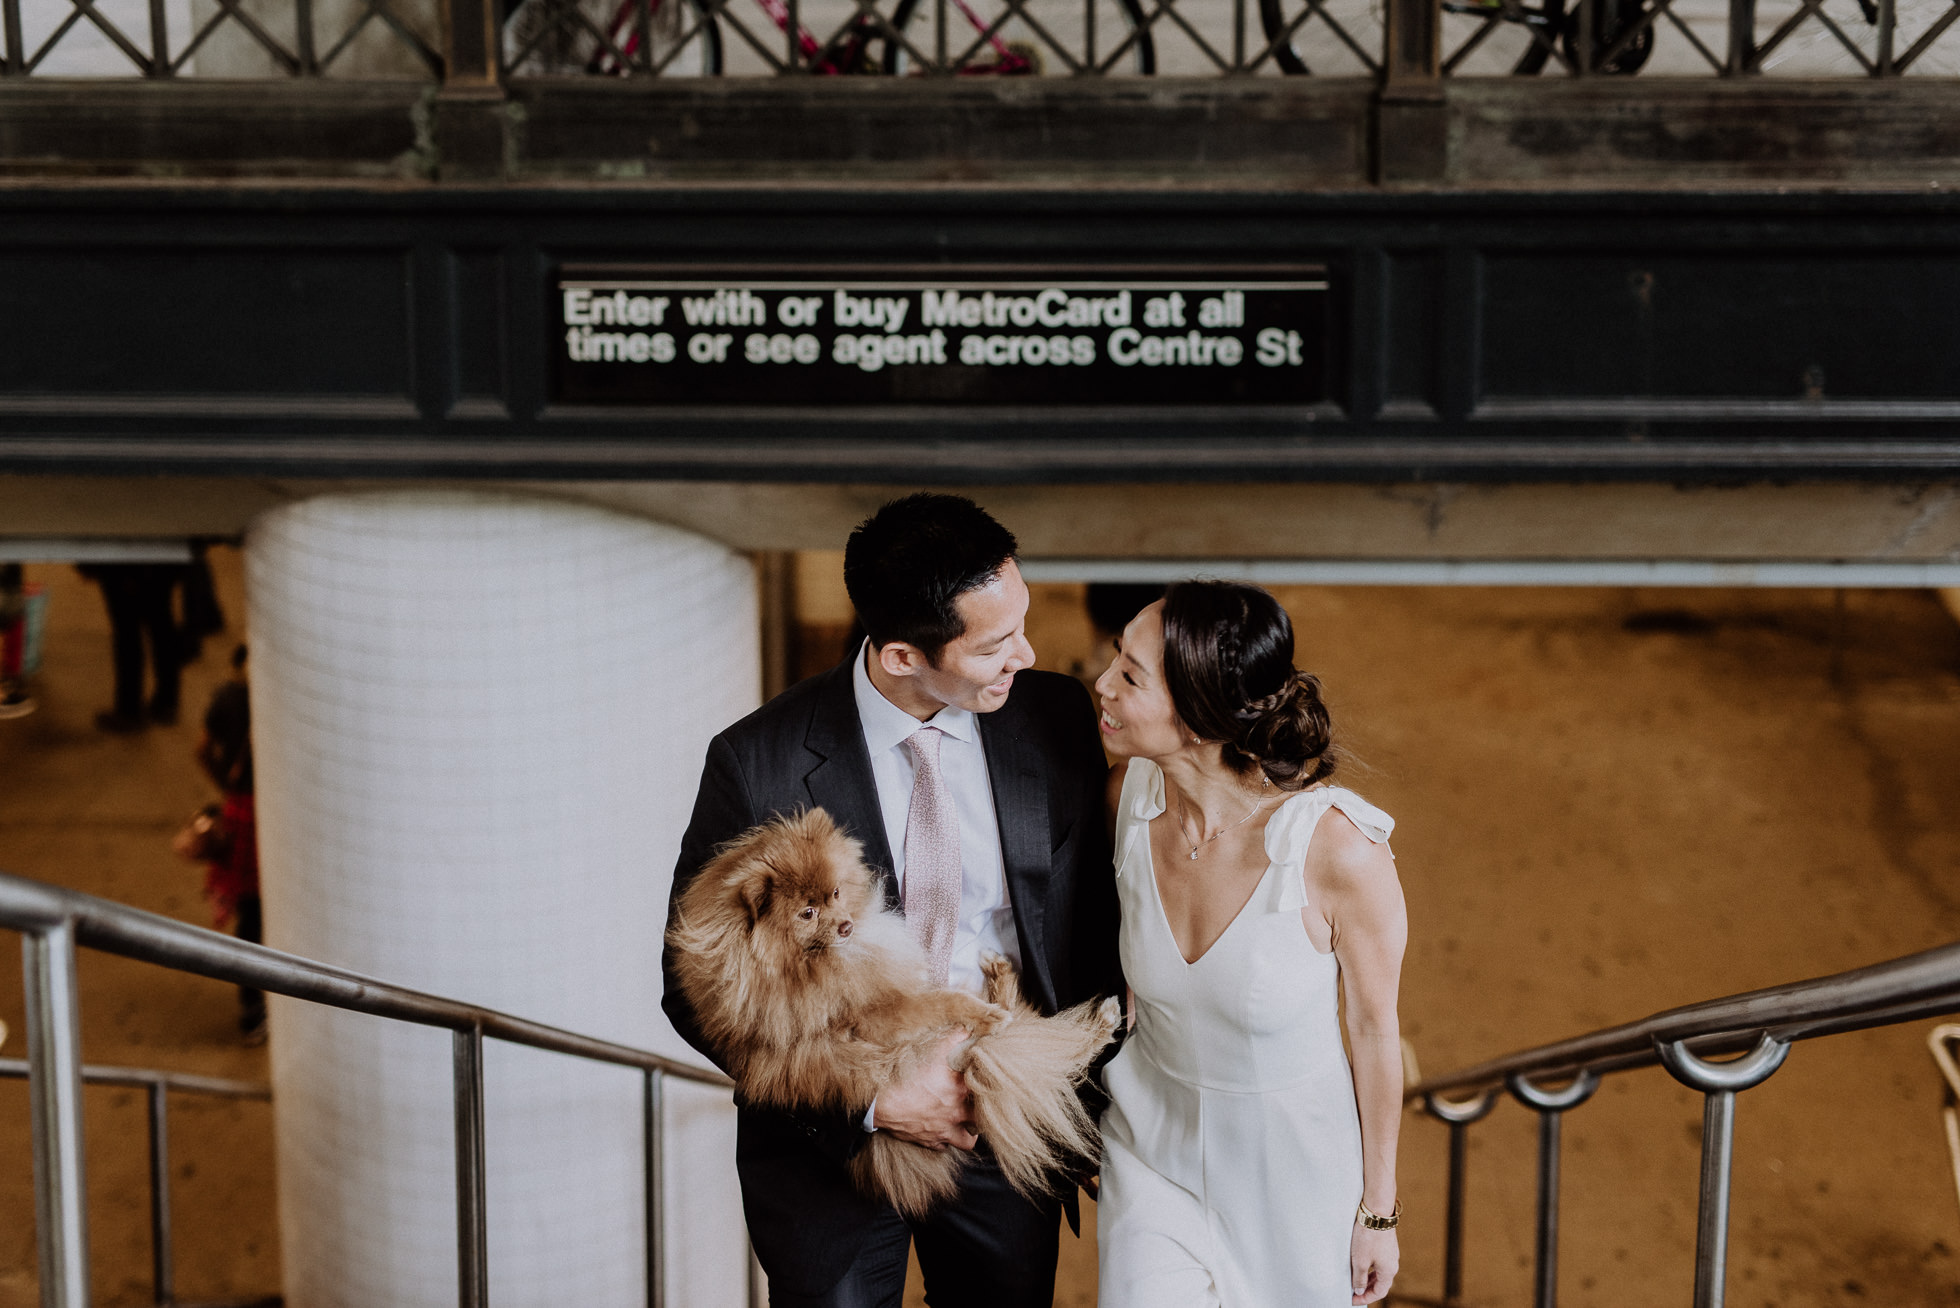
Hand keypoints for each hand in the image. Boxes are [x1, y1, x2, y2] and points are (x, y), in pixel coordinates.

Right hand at [873, 1029, 976, 1150]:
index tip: (985, 1078)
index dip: (988, 1084)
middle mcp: (957, 1113)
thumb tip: (968, 1029)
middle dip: (982, 1112)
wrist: (882, 1102)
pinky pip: (943, 1146)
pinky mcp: (929, 1140)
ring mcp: (944, 1130)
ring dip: (969, 1131)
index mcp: (961, 1090)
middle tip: (978, 1102)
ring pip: (967, 1139)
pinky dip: (945, 1139)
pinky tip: (942, 1129)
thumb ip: (955, 1037)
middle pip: (982, 1119)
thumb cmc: (906, 1075)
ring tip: (966, 1121)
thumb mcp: (933, 1050)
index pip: (986, 1090)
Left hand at [1350, 1223, 1397, 1304]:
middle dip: (1366, 1289)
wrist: (1377, 1212)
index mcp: (1389, 1271)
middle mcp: (1393, 1263)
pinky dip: (1370, 1267)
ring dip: (1368, 1278)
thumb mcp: (1359, 1261)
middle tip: (1352, 1292)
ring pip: (1379, 1272)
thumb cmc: (1368, 1237)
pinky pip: (1379, 1262)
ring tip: (1354, 1280)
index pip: (1379, 1292)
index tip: (1352, 1300)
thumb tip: (1359, 1290)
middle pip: (1381, 1283)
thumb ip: (1359, 1278)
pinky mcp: (1386, 1244)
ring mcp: (1390, 1253)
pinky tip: (1360, 1264)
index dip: (1365, 1298)